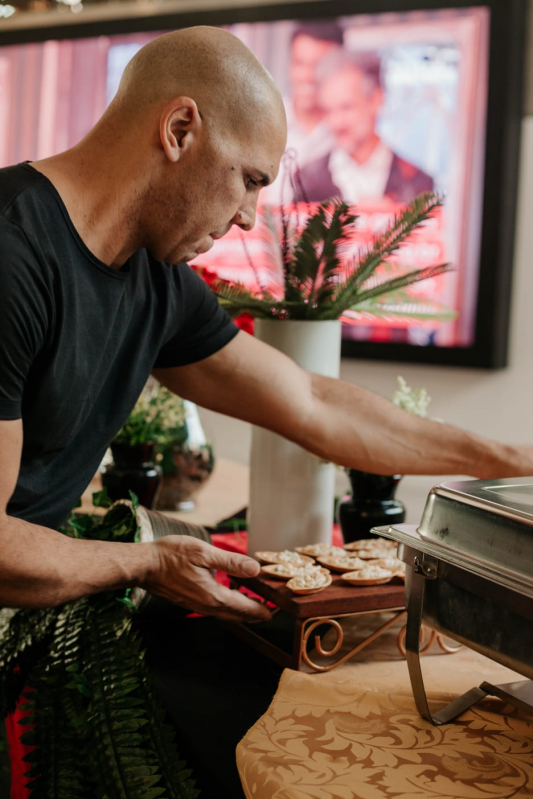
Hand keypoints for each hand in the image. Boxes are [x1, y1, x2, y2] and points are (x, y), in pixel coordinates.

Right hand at [142, 536, 271, 622]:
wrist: (143, 566)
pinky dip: (227, 606)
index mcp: (213, 596)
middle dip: (254, 614)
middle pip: (236, 616)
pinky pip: (214, 609)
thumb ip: (231, 563)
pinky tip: (229, 595)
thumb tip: (254, 569)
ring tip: (253, 603)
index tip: (274, 611)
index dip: (261, 610)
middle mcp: (206, 606)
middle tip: (268, 611)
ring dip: (240, 611)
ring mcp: (196, 606)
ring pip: (225, 614)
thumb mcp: (204, 553)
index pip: (244, 608)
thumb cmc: (170, 556)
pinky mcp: (189, 602)